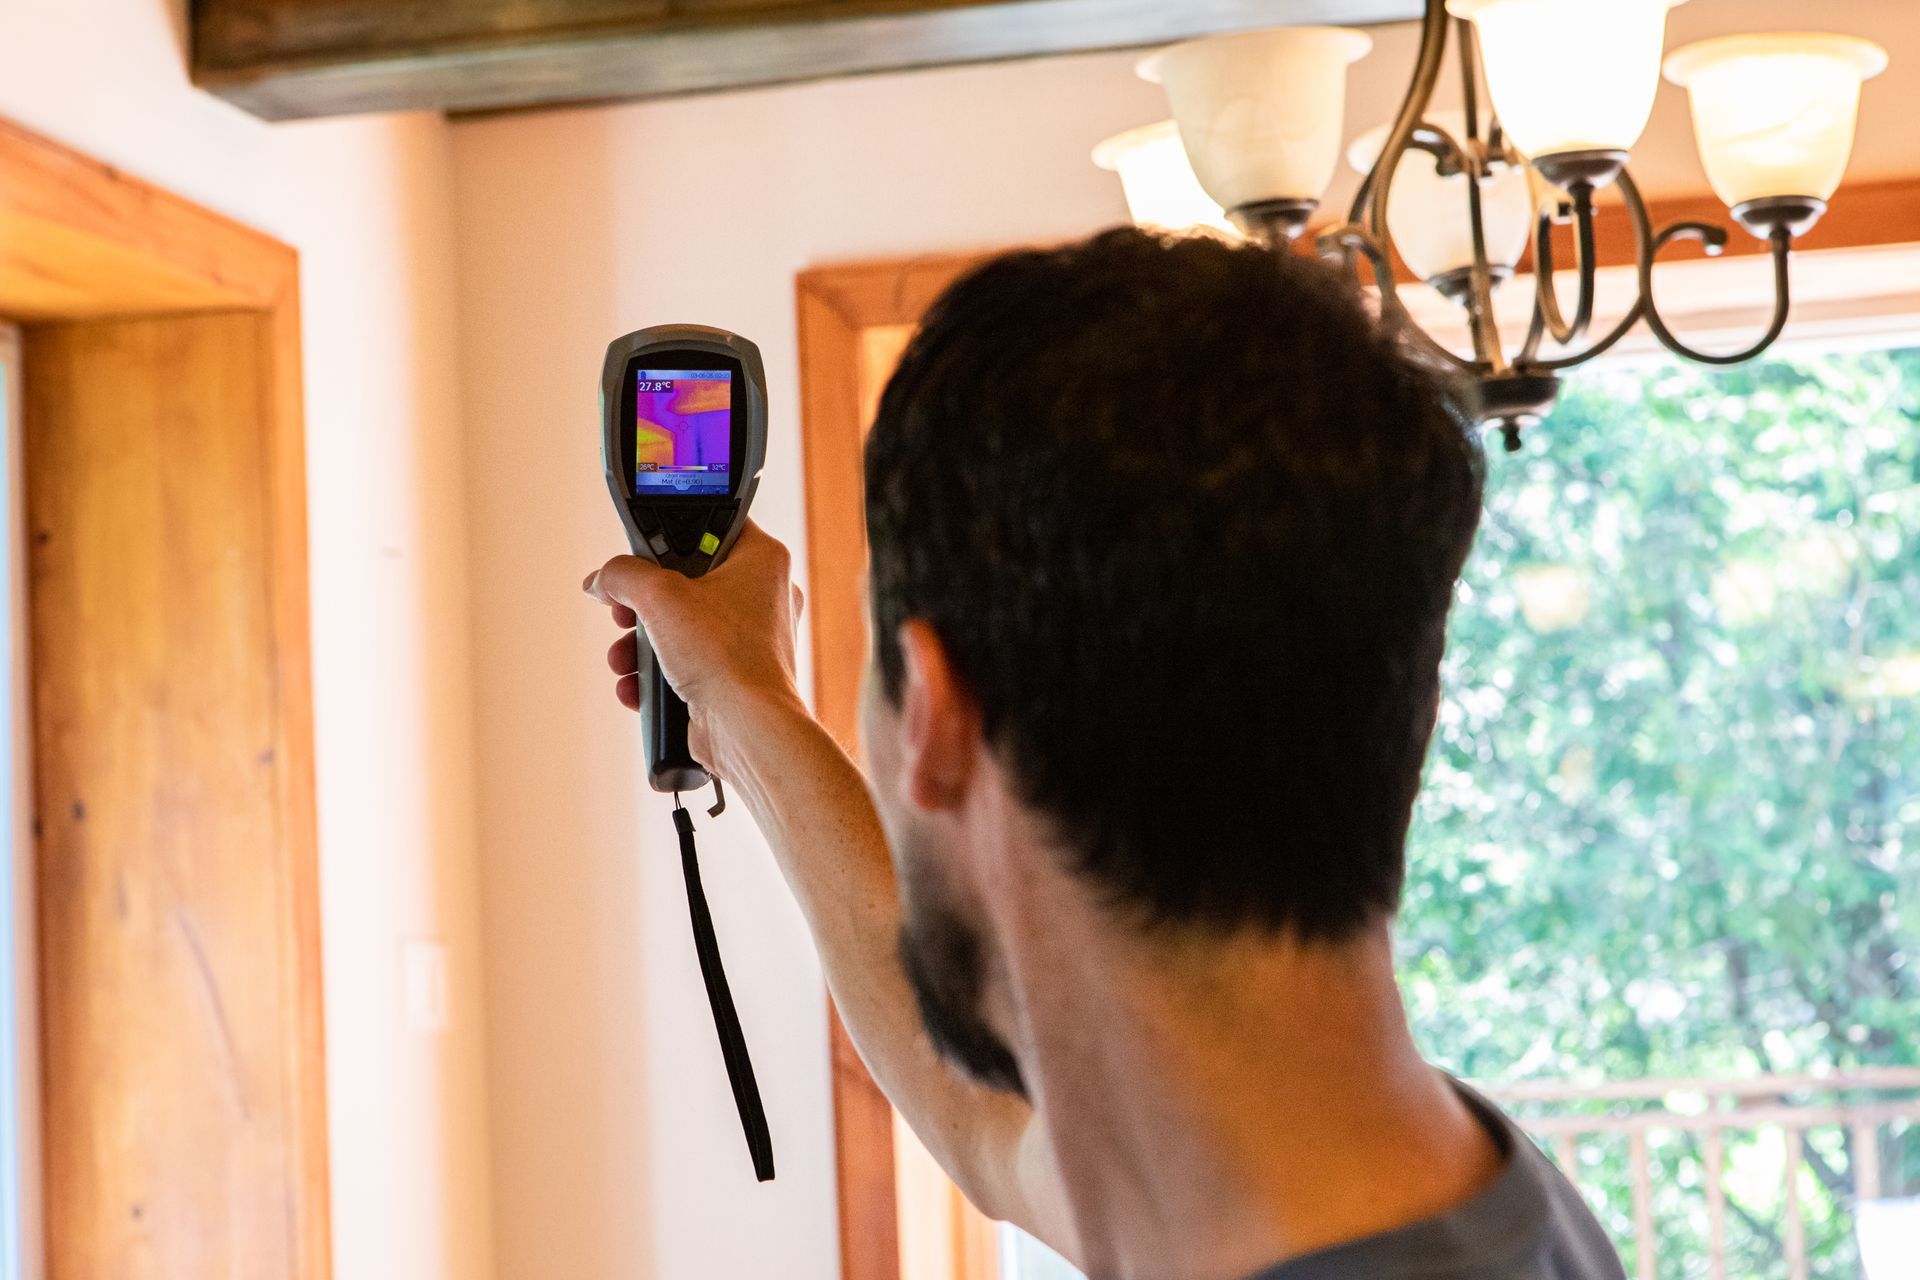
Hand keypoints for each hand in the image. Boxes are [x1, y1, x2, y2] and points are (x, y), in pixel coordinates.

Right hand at [584, 522, 807, 779]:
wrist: (746, 728)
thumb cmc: (725, 657)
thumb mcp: (658, 596)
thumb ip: (622, 575)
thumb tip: (602, 580)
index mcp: (762, 558)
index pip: (709, 525)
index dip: (668, 535)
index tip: (639, 551)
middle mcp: (764, 594)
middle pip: (687, 581)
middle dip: (642, 605)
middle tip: (624, 611)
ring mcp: (753, 638)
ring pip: (683, 626)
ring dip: (641, 645)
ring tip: (623, 660)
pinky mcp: (737, 674)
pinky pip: (689, 662)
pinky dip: (658, 674)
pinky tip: (637, 687)